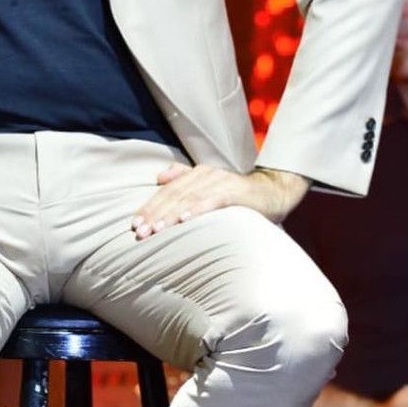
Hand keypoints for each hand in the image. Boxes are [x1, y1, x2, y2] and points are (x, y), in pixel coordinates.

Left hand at [130, 164, 308, 239]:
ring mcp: (220, 182)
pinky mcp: (236, 192)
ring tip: (157, 229)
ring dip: (171, 215)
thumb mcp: (208, 187)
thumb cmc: (238, 194)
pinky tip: (185, 220)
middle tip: (140, 232)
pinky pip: (213, 201)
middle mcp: (205, 175)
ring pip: (189, 199)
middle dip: (154, 214)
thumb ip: (184, 179)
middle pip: (174, 195)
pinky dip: (198, 210)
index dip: (149, 207)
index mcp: (196, 174)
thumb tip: (159, 177)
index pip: (167, 192)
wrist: (273, 191)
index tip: (134, 224)